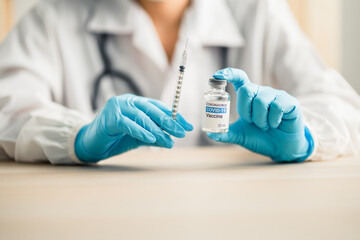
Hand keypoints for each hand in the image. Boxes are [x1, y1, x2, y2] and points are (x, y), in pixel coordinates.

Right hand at [75, 94, 192, 161]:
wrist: (91, 145)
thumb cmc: (115, 139)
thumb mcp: (138, 137)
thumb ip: (153, 135)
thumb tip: (171, 139)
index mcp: (136, 103)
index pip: (159, 107)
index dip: (174, 116)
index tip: (187, 126)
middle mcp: (128, 101)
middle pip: (153, 111)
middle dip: (169, 122)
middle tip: (181, 133)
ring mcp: (117, 107)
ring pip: (142, 118)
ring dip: (157, 130)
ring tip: (169, 141)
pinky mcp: (110, 118)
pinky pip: (129, 124)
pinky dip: (141, 131)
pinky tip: (152, 138)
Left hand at [208, 68, 313, 161]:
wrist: (282, 148)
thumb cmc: (261, 138)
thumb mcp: (240, 135)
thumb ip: (226, 133)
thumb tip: (209, 133)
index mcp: (249, 97)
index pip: (239, 78)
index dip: (229, 74)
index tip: (217, 76)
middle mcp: (261, 92)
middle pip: (246, 89)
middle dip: (245, 109)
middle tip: (250, 122)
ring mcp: (276, 96)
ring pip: (261, 100)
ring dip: (259, 119)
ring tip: (265, 126)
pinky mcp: (289, 102)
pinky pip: (277, 106)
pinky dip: (273, 120)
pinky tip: (276, 124)